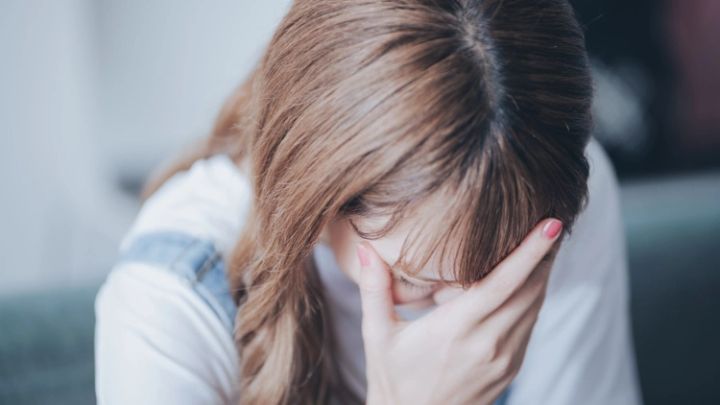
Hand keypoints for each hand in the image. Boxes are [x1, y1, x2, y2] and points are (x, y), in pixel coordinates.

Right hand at [357, 218, 563, 404]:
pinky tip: (530, 278)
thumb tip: (364, 247)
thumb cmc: (394, 380)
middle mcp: (488, 344)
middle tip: (550, 219)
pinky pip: (530, 323)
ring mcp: (504, 358)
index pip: (502, 284)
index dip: (530, 253)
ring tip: (545, 240)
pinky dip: (534, 296)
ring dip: (543, 272)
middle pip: (530, 289)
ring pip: (535, 305)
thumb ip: (373, 289)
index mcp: (455, 331)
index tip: (551, 226)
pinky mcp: (511, 367)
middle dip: (544, 253)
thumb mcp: (377, 336)